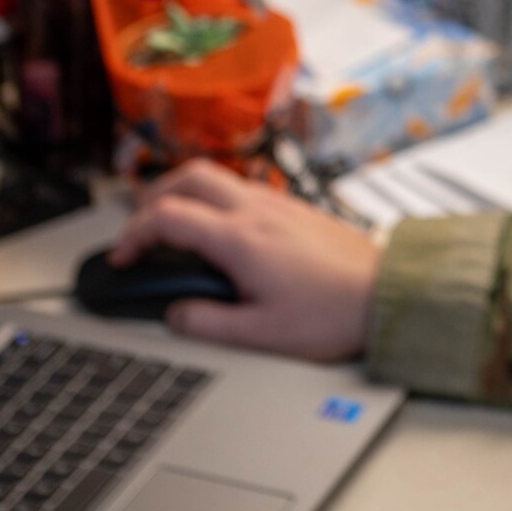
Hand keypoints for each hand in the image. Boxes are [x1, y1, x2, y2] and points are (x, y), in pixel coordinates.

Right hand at [110, 159, 379, 360]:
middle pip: (188, 176)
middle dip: (152, 196)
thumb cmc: (334, 314)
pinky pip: (243, 187)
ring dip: (185, 193)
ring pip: (217, 176)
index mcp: (240, 238)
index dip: (133, 235)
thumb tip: (175, 314)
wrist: (387, 294)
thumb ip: (207, 323)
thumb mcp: (260, 334)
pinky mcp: (297, 207)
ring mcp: (279, 203)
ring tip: (174, 227)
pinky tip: (220, 230)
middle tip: (140, 229)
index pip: (167, 217)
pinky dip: (216, 199)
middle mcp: (257, 210)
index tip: (124, 257)